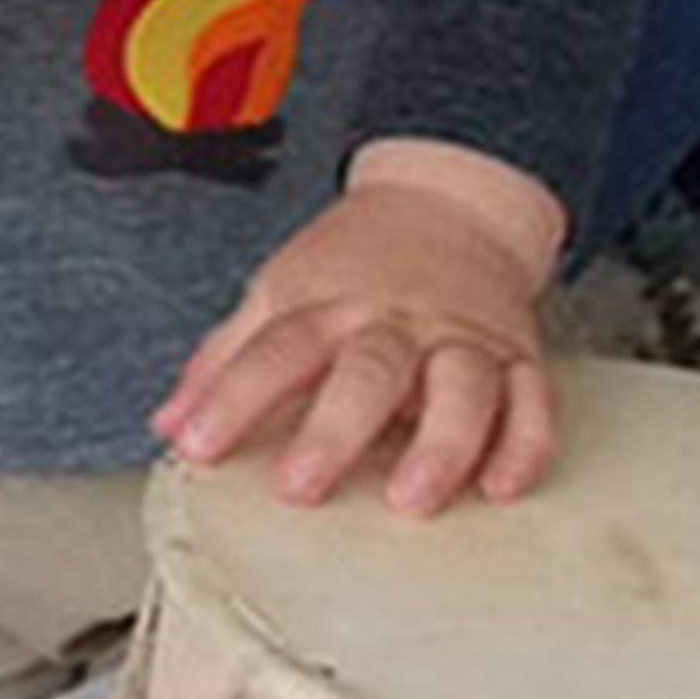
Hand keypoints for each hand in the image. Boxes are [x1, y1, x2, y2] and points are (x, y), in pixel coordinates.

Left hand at [150, 143, 565, 515]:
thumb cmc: (354, 264)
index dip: (231, 398)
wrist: (448, 200)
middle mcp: (396, 321)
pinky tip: (501, 487)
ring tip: (410, 498)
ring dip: (438, 444)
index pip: (275, 348)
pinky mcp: (516, 355)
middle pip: (367, 369)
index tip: (198, 447)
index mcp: (328, 305)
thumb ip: (227, 359)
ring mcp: (459, 337)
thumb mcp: (280, 292)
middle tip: (300, 485)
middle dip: (333, 430)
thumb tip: (168, 425)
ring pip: (459, 385)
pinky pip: (531, 400)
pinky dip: (523, 445)